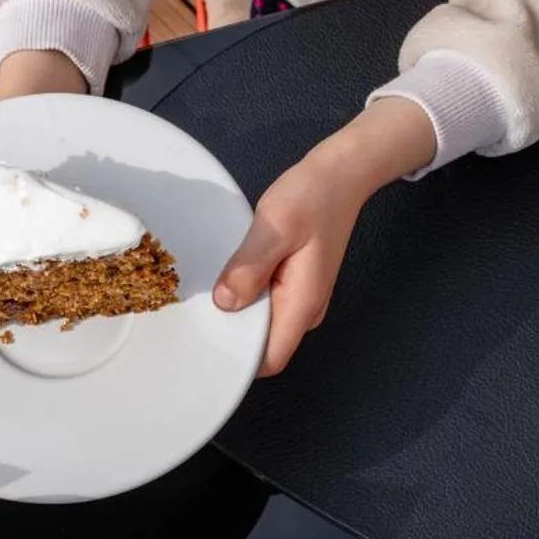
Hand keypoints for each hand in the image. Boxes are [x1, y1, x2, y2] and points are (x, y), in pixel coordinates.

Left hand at [213, 98, 436, 375]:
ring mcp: (301, 299)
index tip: (208, 348)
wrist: (340, 176)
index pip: (270, 359)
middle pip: (263, 346)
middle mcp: (304, 310)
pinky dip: (247, 296)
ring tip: (211, 294)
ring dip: (238, 314)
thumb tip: (225, 303)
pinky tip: (231, 278)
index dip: (239, 362)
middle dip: (232, 337)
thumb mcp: (275, 228)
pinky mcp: (295, 285)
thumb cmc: (313, 197)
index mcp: (302, 304)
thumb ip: (249, 268)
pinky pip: (265, 304)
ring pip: (263, 325)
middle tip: (197, 317)